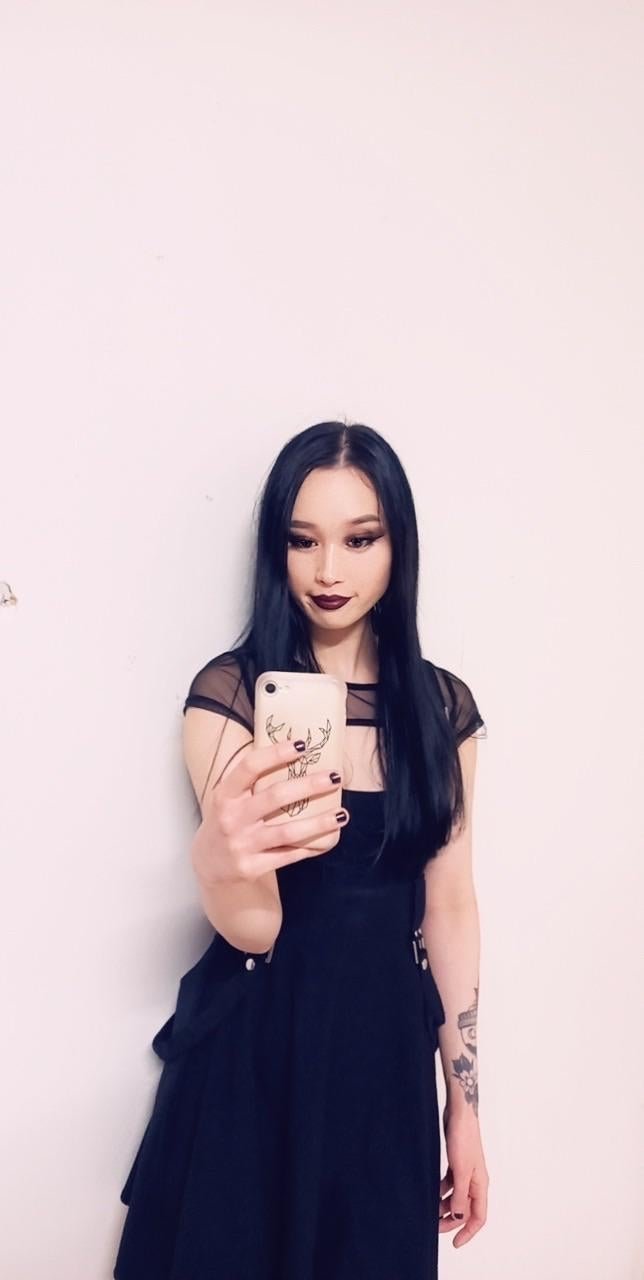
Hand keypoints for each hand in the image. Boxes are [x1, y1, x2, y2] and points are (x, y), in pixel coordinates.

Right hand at [192, 738, 348, 886]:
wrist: (207, 864)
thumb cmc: (227, 820)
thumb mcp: (229, 797)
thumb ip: (251, 780)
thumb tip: (293, 751)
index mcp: (225, 794)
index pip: (250, 767)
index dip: (276, 754)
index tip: (302, 745)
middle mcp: (231, 818)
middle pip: (275, 797)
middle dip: (309, 785)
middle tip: (335, 777)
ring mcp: (241, 845)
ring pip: (288, 832)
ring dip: (319, 823)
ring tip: (342, 814)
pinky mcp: (251, 867)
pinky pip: (288, 856)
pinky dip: (310, 847)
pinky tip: (328, 839)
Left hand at [438, 1104, 488, 1247]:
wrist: (460, 1112)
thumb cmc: (464, 1137)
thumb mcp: (460, 1170)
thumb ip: (460, 1195)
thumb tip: (458, 1216)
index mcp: (480, 1184)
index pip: (478, 1217)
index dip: (468, 1232)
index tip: (455, 1243)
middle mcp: (475, 1180)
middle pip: (466, 1209)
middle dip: (451, 1220)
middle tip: (434, 1227)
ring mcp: (465, 1171)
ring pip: (456, 1196)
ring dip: (444, 1205)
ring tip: (429, 1210)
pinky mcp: (456, 1162)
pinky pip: (450, 1184)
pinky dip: (441, 1191)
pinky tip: (431, 1192)